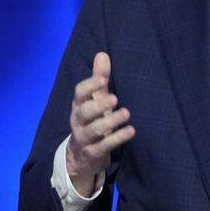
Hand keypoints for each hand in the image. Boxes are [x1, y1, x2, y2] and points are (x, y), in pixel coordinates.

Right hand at [65, 52, 134, 195]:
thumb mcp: (95, 100)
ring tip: (127, 113)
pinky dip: (118, 138)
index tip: (103, 80)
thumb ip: (99, 79)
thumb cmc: (92, 121)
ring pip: (94, 129)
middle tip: (115, 98)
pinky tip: (131, 131)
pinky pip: (104, 146)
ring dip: (111, 121)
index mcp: (78, 105)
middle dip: (98, 105)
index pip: (79, 93)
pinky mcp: (93, 153)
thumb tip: (102, 54)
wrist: (81, 157)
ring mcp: (84, 138)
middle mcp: (78, 121)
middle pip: (84, 112)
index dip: (89, 86)